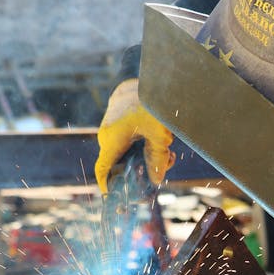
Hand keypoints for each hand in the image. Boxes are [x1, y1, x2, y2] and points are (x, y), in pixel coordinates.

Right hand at [94, 78, 174, 193]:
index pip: (102, 169)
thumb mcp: (161, 136)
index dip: (107, 186)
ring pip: (125, 149)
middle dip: (141, 169)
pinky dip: (143, 143)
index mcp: (111, 140)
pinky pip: (126, 136)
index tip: (114, 196)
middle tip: (164, 168)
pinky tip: (164, 141)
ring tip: (170, 153)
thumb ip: (158, 160)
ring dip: (146, 155)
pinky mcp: (118, 116)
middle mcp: (106, 134)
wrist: (151, 78)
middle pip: (119, 161)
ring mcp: (110, 124)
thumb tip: (156, 180)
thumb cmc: (153, 105)